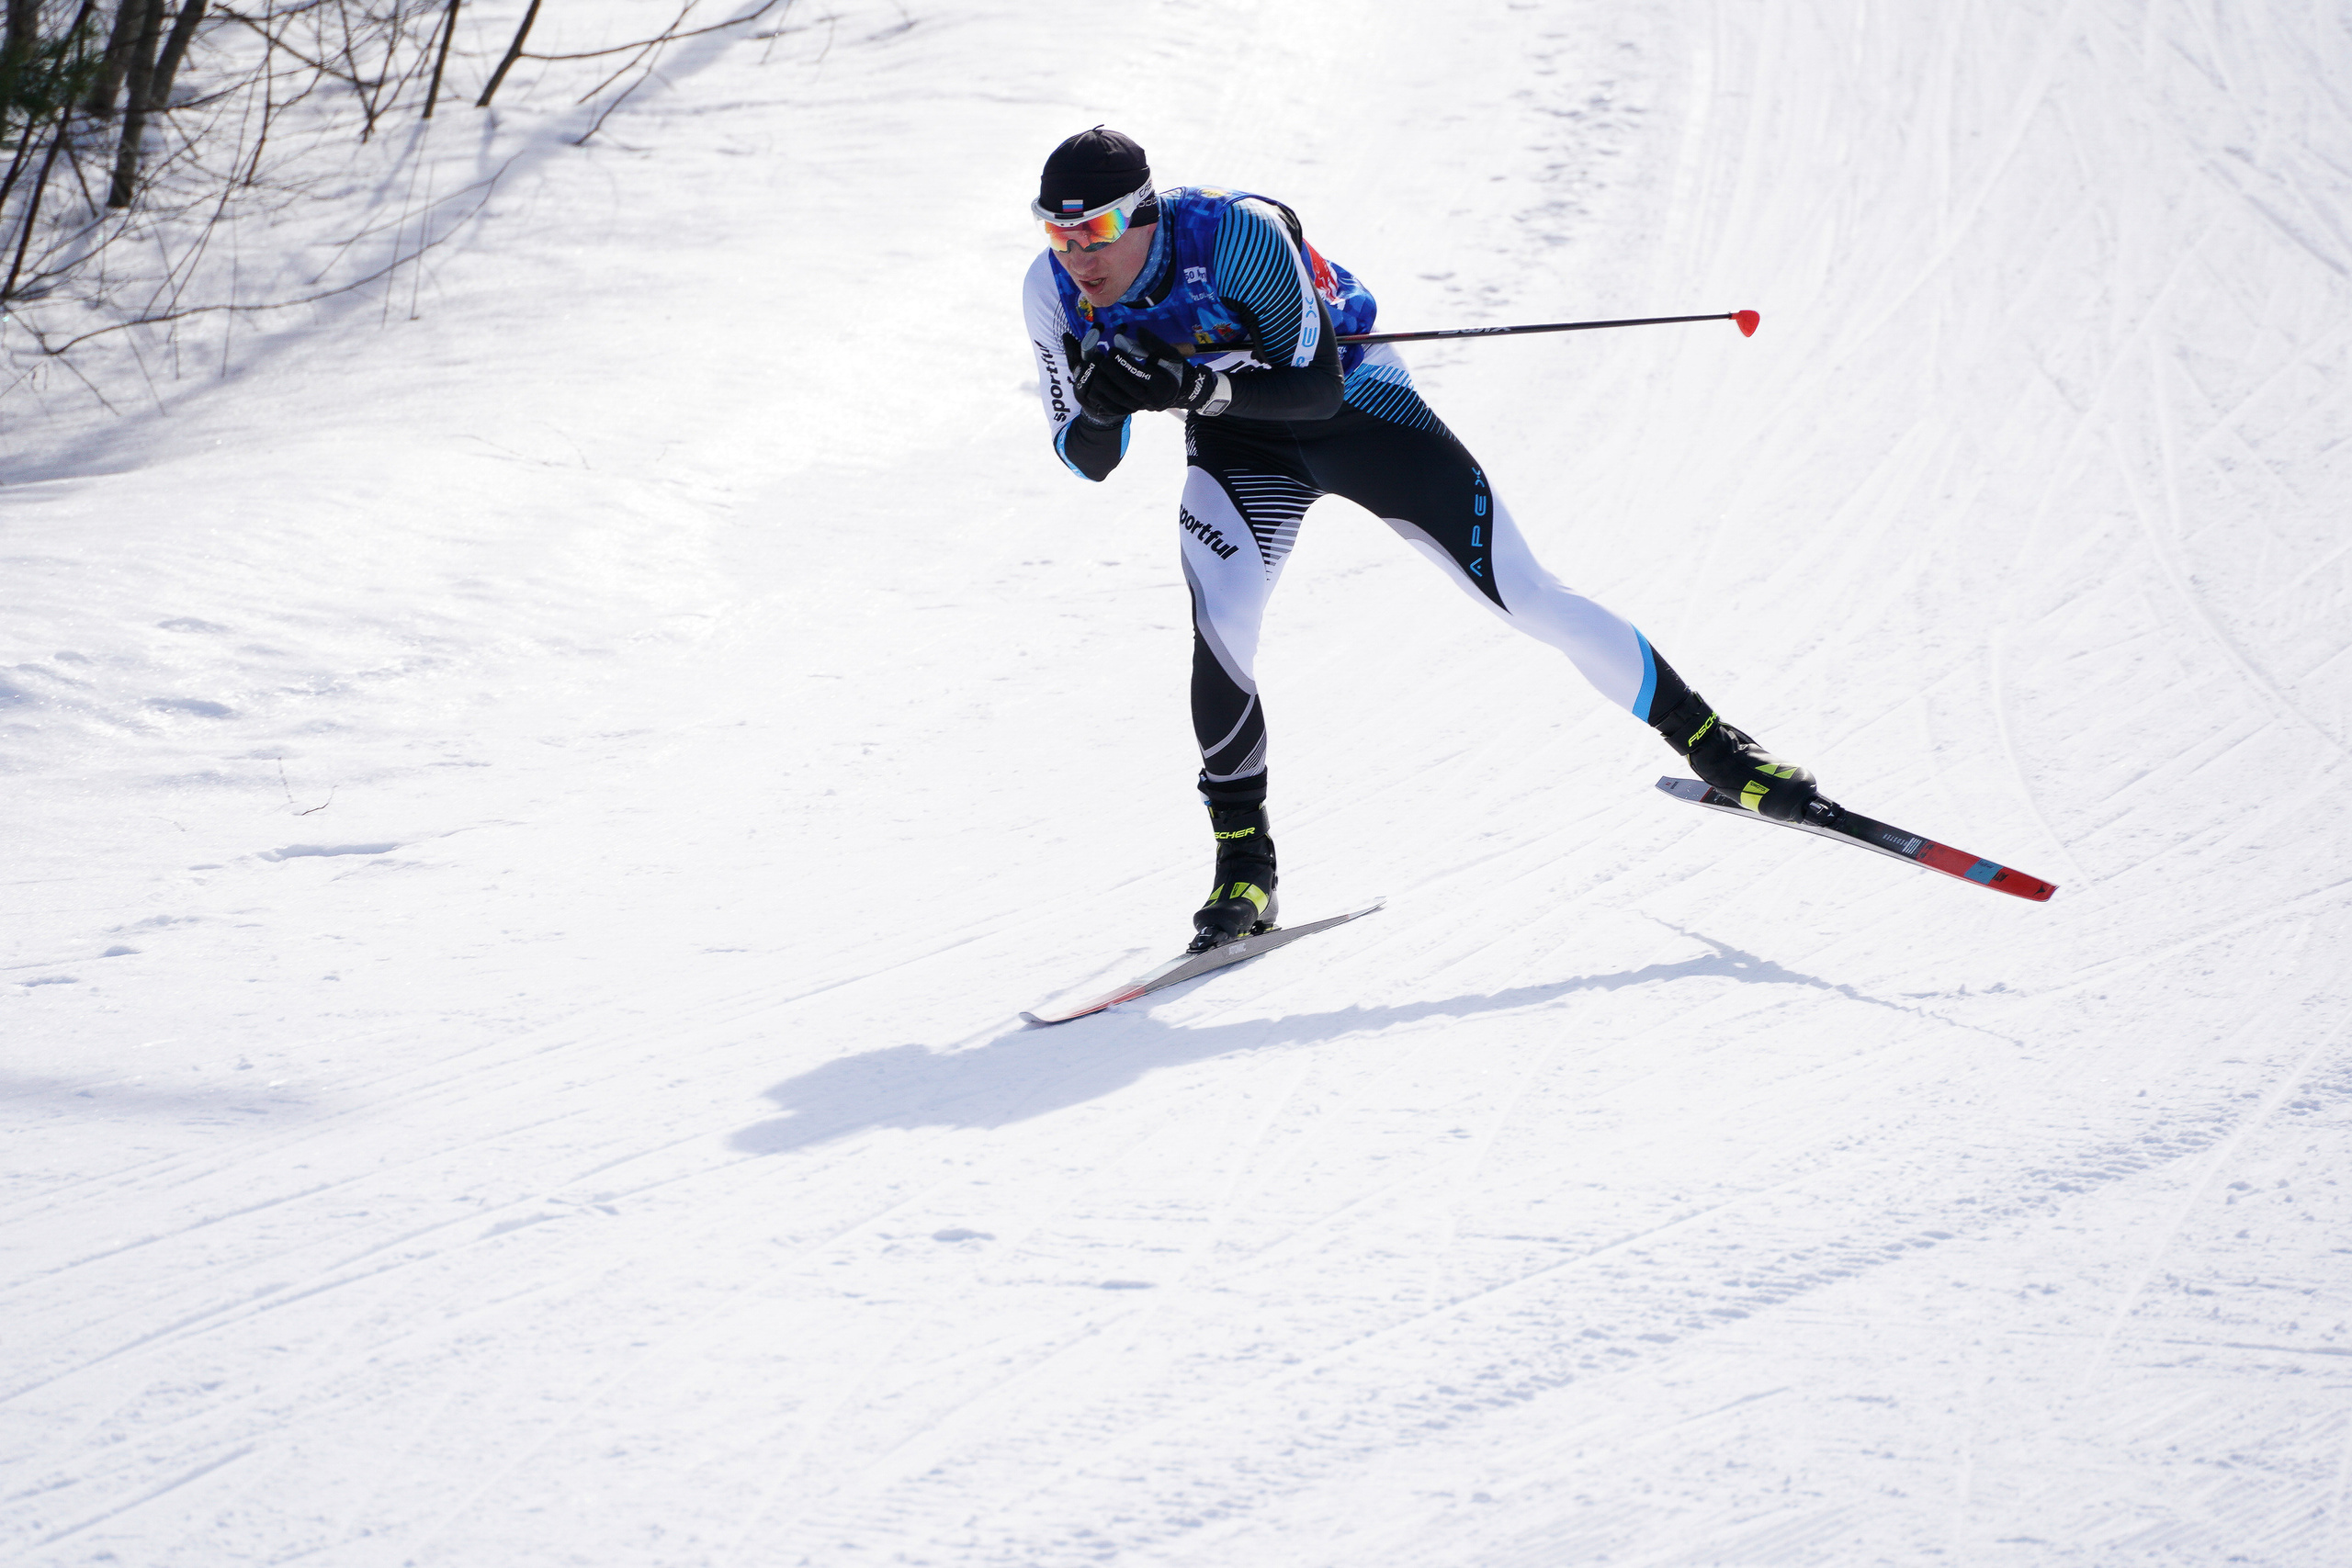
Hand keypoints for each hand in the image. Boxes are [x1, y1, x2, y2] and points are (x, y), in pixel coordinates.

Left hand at [1071, 327, 1227, 418]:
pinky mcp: (1137, 410)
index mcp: (1161, 384)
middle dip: (1113, 374)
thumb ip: (1154, 343)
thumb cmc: (1177, 369)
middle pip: (1127, 388)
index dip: (1124, 361)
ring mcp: (1143, 407)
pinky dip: (1107, 399)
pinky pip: (1118, 408)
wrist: (1185, 391)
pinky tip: (1098, 387)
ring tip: (1098, 372)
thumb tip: (1138, 330)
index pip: (1139, 373)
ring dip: (1106, 387)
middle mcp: (1151, 399)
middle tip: (1103, 360)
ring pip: (1120, 401)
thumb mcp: (1170, 354)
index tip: (1113, 349)